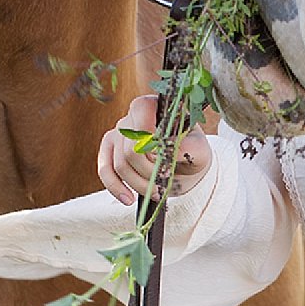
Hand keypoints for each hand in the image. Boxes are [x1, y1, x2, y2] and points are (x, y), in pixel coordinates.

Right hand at [97, 93, 212, 205]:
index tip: (168, 163)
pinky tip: (128, 199)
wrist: (186, 166)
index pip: (143, 121)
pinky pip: (105, 170)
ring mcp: (118, 131)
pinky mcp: (109, 149)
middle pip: (131, 150)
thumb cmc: (192, 153)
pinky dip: (115, 187)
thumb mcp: (200, 151)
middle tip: (165, 181)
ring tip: (156, 192)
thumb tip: (168, 149)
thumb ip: (189, 148)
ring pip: (119, 164)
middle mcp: (132, 115)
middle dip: (149, 172)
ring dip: (139, 184)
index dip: (153, 147)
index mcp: (155, 106)